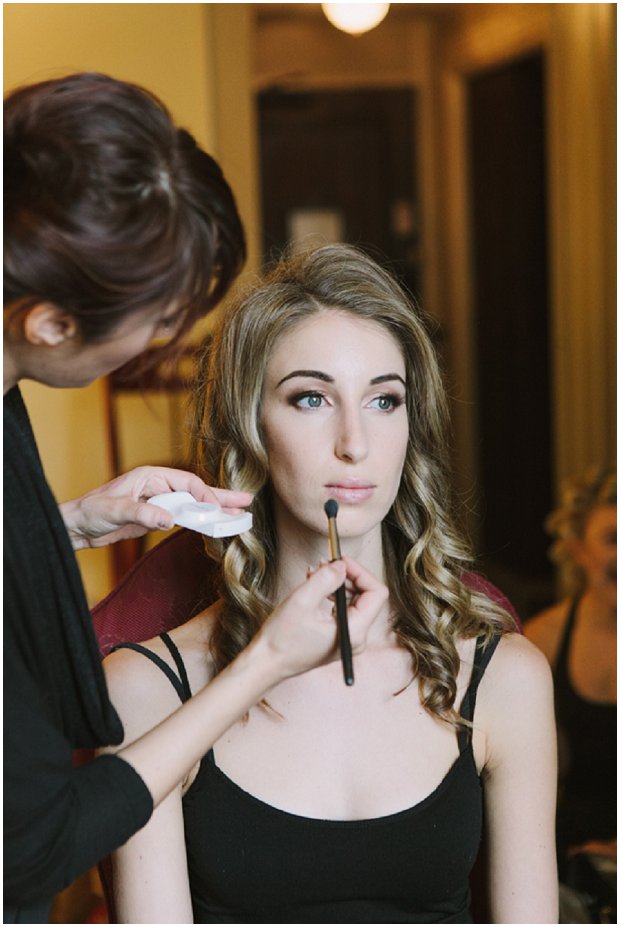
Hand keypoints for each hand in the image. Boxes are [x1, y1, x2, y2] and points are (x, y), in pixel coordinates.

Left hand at [60, 466, 252, 549]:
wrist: (77, 527)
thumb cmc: (91, 512)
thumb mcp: (115, 510)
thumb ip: (142, 513)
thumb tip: (169, 519)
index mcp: (151, 476)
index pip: (186, 482)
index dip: (204, 494)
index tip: (217, 509)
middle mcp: (158, 486)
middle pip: (196, 491)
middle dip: (221, 497)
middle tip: (246, 501)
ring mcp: (159, 502)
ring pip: (193, 506)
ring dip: (215, 511)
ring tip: (239, 515)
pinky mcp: (157, 517)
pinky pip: (184, 519)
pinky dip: (200, 522)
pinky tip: (215, 526)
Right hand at [256, 556, 386, 679]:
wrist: (267, 663)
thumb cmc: (282, 638)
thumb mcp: (302, 600)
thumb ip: (326, 579)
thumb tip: (342, 565)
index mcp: (355, 631)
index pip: (376, 593)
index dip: (361, 572)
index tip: (341, 561)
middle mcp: (357, 638)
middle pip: (367, 596)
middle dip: (347, 576)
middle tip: (325, 564)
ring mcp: (349, 639)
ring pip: (354, 601)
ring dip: (337, 584)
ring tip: (315, 574)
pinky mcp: (339, 638)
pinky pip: (344, 610)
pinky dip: (332, 595)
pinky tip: (314, 587)